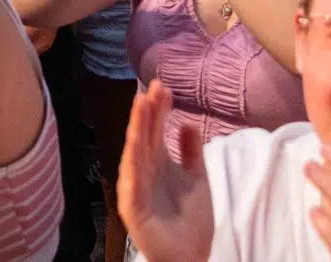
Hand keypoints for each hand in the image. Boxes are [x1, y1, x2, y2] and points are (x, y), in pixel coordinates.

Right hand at [118, 81, 212, 261]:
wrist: (190, 258)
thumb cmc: (191, 223)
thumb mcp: (197, 180)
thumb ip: (191, 152)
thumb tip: (188, 121)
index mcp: (158, 164)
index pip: (156, 130)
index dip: (158, 109)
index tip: (163, 86)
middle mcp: (144, 172)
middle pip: (145, 136)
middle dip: (147, 112)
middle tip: (151, 87)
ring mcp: (136, 188)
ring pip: (136, 152)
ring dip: (137, 128)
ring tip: (141, 104)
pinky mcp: (132, 206)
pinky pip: (133, 179)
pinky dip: (133, 159)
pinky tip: (136, 142)